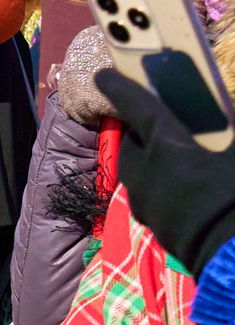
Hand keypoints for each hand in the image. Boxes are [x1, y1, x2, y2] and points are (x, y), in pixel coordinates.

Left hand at [98, 69, 234, 274]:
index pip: (138, 107)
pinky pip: (145, 193)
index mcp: (168, 144)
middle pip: (133, 142)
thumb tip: (221, 116)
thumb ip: (225, 125)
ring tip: (175, 158)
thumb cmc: (233, 192)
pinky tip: (180, 187)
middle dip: (144, 132)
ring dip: (148, 159)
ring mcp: (142, 198)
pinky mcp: (148, 220)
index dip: (120, 88)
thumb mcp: (233, 147)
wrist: (228, 249)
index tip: (103, 74)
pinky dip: (156, 183)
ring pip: (135, 170)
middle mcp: (145, 170)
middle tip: (165, 127)